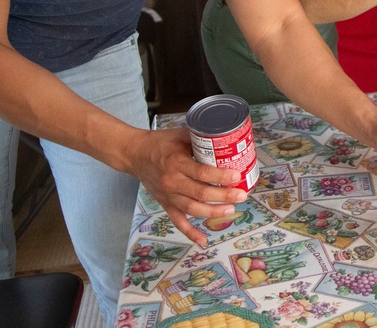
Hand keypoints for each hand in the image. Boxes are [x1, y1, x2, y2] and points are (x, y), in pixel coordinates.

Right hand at [128, 128, 247, 246]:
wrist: (135, 154)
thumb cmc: (160, 143)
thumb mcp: (181, 135)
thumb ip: (201, 139)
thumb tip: (226, 140)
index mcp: (177, 162)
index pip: (202, 173)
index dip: (221, 176)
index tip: (237, 176)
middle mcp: (172, 181)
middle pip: (201, 193)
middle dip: (224, 196)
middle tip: (241, 195)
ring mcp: (168, 195)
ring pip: (193, 209)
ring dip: (213, 212)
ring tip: (231, 210)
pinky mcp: (165, 204)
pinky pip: (178, 222)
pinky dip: (190, 233)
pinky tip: (204, 241)